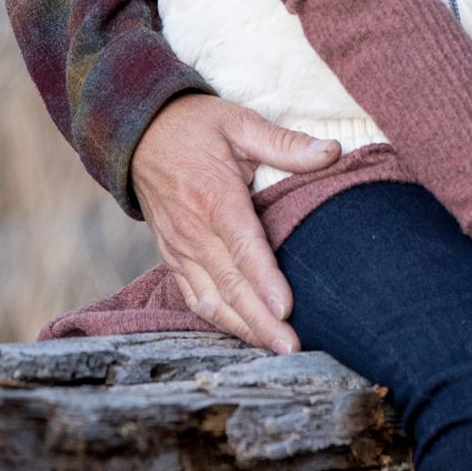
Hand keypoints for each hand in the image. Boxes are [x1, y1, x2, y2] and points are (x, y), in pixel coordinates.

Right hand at [131, 94, 339, 353]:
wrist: (139, 133)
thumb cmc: (196, 126)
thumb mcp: (241, 122)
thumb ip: (285, 143)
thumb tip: (332, 151)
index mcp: (214, 196)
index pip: (243, 246)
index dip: (265, 280)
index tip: (286, 308)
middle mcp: (193, 230)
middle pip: (229, 285)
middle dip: (260, 321)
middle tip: (291, 347)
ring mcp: (179, 248)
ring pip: (210, 300)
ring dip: (242, 328)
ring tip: (274, 348)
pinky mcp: (172, 257)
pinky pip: (194, 297)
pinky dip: (218, 320)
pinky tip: (243, 332)